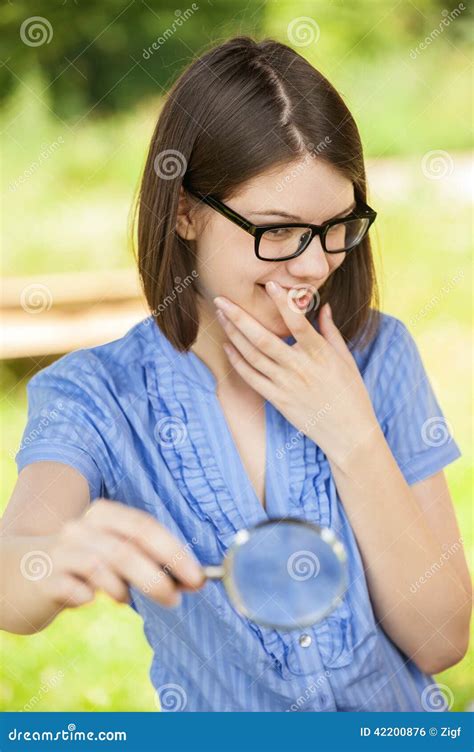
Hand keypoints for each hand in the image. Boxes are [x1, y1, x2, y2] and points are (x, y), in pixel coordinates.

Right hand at [40, 500, 204, 611]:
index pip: (145, 527)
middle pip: (127, 548)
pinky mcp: (45, 578)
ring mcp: (61, 551)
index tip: (197, 577)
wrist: (22, 572)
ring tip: (130, 600)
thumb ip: (147, 560)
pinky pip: (76, 590)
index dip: (174, 552)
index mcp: (104, 514)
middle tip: (176, 599)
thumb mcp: (112, 552)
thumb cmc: (81, 563)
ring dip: (127, 589)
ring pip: (103, 567)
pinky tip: (91, 599)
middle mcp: (81, 527)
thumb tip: (190, 580)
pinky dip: (90, 597)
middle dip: (158, 576)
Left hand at [214, 281, 380, 471]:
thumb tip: (323, 306)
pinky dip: (237, 361)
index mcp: (319, 353)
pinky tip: (228, 346)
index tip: (269, 284)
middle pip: (262, 338)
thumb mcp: (345, 359)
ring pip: (252, 355)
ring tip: (221, 316)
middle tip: (221, 299)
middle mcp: (299, 367)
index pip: (297, 322)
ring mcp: (285, 385)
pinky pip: (251, 378)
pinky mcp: (277, 399)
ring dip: (233, 334)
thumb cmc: (351, 394)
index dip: (282, 303)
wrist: (348, 433)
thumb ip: (330, 331)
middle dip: (239, 317)